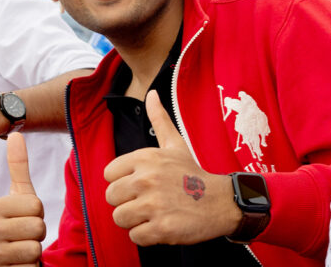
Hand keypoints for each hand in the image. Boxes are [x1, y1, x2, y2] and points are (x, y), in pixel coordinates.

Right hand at [0, 133, 45, 266]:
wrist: (13, 260)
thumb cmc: (19, 223)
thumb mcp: (21, 195)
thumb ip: (18, 166)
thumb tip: (15, 134)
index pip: (35, 205)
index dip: (38, 213)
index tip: (26, 216)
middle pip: (37, 225)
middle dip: (39, 232)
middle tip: (27, 234)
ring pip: (35, 247)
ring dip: (36, 250)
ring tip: (25, 247)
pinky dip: (32, 266)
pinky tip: (22, 263)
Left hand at [103, 91, 240, 246]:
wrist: (222, 202)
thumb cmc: (193, 174)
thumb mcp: (175, 144)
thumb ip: (159, 120)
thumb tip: (151, 94)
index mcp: (145, 158)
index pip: (108, 175)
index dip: (123, 182)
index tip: (141, 184)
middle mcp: (146, 179)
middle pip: (111, 198)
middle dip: (127, 203)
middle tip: (149, 201)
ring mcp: (153, 205)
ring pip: (120, 218)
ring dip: (135, 221)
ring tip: (155, 214)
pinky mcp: (161, 228)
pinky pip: (135, 236)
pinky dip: (147, 235)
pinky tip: (162, 225)